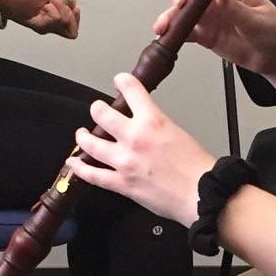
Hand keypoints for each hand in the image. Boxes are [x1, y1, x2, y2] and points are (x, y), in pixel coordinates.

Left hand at [70, 74, 215, 225]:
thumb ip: (157, 127)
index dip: (122, 81)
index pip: (131, 90)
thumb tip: (146, 127)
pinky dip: (79, 168)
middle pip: (101, 113)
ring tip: (82, 134)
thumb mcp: (178, 133)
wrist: (202, 194)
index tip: (119, 81)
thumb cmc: (197, 168)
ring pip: (90, 143)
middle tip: (98, 111)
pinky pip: (92, 174)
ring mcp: (125, 161)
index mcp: (152, 121)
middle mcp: (135, 138)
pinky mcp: (121, 183)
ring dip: (83, 136)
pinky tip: (73, 163)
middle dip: (98, 110)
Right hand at [154, 0, 275, 72]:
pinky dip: (173, 34)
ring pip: (181, 8)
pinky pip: (184, 32)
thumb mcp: (259, 19)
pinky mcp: (204, 35)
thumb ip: (237, 9)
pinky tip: (167, 38)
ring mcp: (208, 16)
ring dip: (169, 14)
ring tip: (165, 26)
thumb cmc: (275, 32)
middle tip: (180, 2)